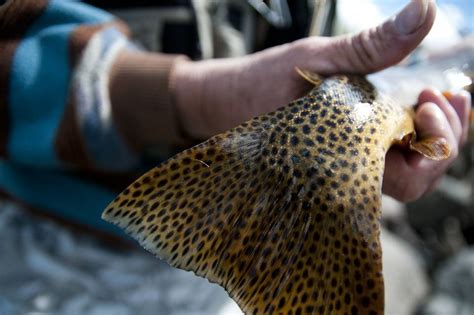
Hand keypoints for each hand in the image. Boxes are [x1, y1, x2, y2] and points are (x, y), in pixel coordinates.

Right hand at [173, 0, 470, 200]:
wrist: (222, 103)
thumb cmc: (260, 86)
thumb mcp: (315, 60)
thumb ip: (371, 46)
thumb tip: (425, 10)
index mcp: (344, 161)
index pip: (412, 179)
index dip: (438, 143)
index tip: (431, 99)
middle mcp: (351, 170)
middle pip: (421, 177)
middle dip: (446, 136)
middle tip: (449, 96)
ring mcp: (348, 162)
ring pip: (408, 166)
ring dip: (433, 132)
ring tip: (438, 96)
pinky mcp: (344, 148)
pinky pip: (389, 150)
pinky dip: (413, 127)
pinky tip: (416, 101)